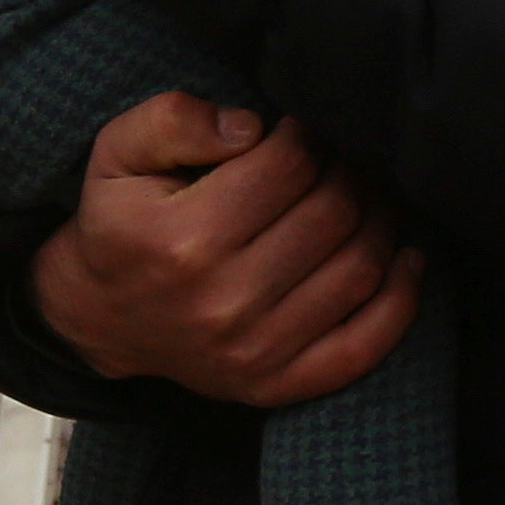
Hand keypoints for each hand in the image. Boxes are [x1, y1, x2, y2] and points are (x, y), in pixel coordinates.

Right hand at [32, 94, 420, 407]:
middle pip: (332, 214)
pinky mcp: (274, 385)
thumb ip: (174, 119)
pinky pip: (363, 346)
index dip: (305, 135)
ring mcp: (254, 351)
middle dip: (347, 172)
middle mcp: (223, 301)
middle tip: (336, 160)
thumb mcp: (115, 153)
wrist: (99, 318)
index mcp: (183, 238)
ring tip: (365, 197)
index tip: (298, 130)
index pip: (288, 166)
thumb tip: (251, 126)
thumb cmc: (119, 224)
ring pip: (359, 269)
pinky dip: (401, 300)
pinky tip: (405, 259)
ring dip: (380, 221)